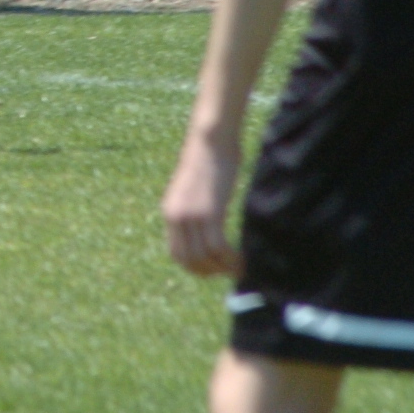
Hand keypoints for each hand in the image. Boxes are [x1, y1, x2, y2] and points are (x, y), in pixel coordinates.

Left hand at [162, 129, 243, 277]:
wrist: (210, 140)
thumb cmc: (209, 161)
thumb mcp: (194, 190)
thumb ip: (196, 210)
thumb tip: (209, 227)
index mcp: (170, 213)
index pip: (177, 254)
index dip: (196, 268)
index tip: (215, 270)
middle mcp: (176, 217)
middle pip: (190, 261)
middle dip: (211, 272)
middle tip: (230, 271)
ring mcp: (191, 215)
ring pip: (206, 258)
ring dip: (225, 268)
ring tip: (240, 267)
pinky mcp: (209, 212)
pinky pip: (218, 248)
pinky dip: (232, 260)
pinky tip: (243, 260)